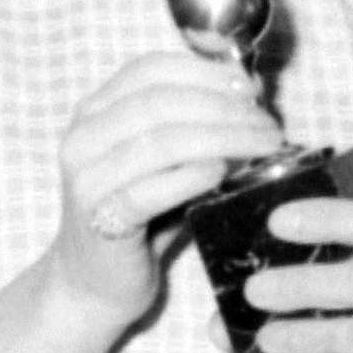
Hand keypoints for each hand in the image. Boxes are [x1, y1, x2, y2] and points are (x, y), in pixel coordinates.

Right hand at [51, 52, 281, 322]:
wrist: (94, 283)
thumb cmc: (140, 215)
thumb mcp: (166, 159)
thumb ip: (197, 123)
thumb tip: (254, 90)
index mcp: (94, 111)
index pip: (150, 69)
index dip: (205, 71)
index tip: (251, 87)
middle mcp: (82, 138)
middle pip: (160, 102)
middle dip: (224, 108)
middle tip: (269, 123)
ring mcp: (87, 179)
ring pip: (161, 142)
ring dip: (223, 139)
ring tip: (263, 146)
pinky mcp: (100, 220)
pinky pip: (151, 191)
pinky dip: (192, 177)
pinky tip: (223, 173)